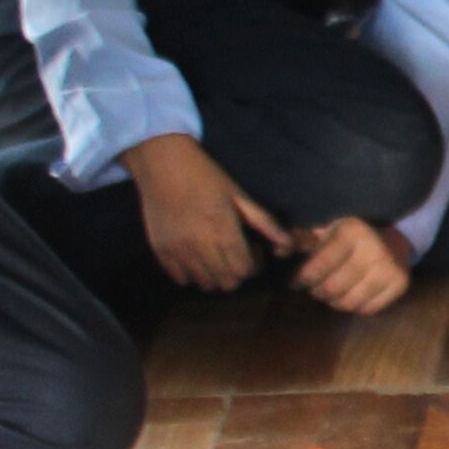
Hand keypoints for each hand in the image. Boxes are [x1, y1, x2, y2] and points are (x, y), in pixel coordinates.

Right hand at [124, 130, 290, 293]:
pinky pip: (180, 279)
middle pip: (226, 283)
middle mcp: (201, 247)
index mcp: (224, 232)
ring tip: (214, 254)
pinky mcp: (160, 252)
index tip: (251, 250)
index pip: (244, 271)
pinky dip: (191, 273)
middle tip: (233, 253)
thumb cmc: (206, 177)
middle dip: (236, 272)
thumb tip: (288, 244)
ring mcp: (178, 251)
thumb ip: (264, 223)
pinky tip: (194, 255)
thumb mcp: (239, 196)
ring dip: (214, 275)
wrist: (163, 165)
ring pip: (204, 284)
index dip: (252, 265)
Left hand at [292, 215, 412, 314]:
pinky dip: (356, 306)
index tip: (297, 282)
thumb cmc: (351, 236)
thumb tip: (278, 250)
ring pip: (350, 302)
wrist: (394, 239)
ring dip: (335, 302)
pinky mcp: (400, 284)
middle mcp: (373, 249)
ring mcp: (389, 268)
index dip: (303, 279)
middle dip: (319, 292)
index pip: (319, 266)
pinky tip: (352, 295)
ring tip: (332, 294)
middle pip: (333, 288)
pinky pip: (368, 309)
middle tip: (316, 289)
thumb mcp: (326, 230)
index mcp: (352, 232)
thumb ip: (301, 239)